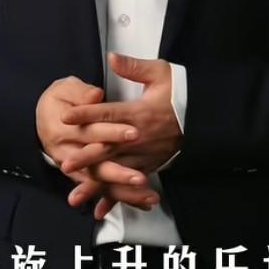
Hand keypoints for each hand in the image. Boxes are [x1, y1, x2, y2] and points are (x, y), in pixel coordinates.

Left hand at [60, 52, 182, 217]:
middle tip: (64, 164)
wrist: (204, 117)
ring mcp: (144, 155)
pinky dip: (115, 198)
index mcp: (138, 113)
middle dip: (85, 157)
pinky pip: (129, 184)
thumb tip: (112, 57)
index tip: (66, 116)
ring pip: (116, 171)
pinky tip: (99, 211)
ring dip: (96, 184)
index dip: (86, 114)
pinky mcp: (149, 166)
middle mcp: (139, 138)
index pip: (107, 113)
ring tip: (75, 197)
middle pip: (108, 148)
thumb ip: (134, 67)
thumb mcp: (160, 73)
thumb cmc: (179, 93)